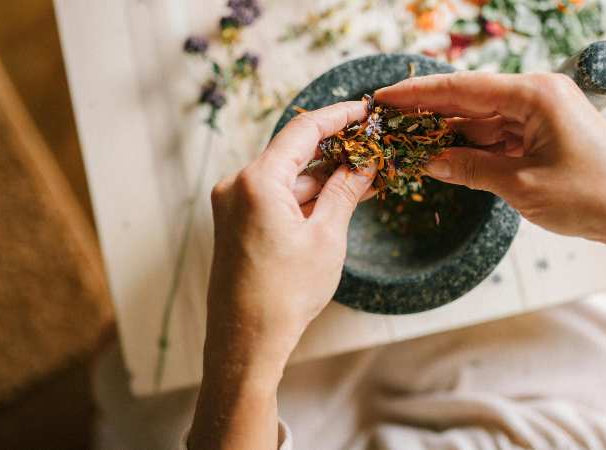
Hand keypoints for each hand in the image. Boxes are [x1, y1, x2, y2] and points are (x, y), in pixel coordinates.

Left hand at [189, 102, 373, 449]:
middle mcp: (237, 185)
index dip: (338, 116)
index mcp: (257, 181)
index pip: (303, 130)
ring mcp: (232, 205)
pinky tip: (335, 202)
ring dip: (322, 180)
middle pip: (293, 154)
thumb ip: (345, 191)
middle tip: (373, 151)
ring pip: (286, 179)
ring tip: (364, 181)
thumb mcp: (326, 237)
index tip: (364, 110)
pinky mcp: (235, 223)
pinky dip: (304, 199)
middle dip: (335, 153)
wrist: (246, 341)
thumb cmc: (285, 294)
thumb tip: (365, 162)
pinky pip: (274, 198)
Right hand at [376, 72, 605, 251]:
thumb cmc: (591, 197)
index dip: (420, 94)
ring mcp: (542, 115)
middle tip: (390, 121)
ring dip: (449, 134)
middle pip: (471, 100)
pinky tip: (444, 155)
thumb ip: (469, 168)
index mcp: (537, 94)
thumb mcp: (520, 185)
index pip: (464, 88)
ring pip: (482, 120)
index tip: (386, 97)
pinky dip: (472, 148)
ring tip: (409, 143)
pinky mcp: (544, 135)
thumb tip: (426, 161)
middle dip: (430, 114)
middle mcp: (539, 96)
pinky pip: (498, 136)